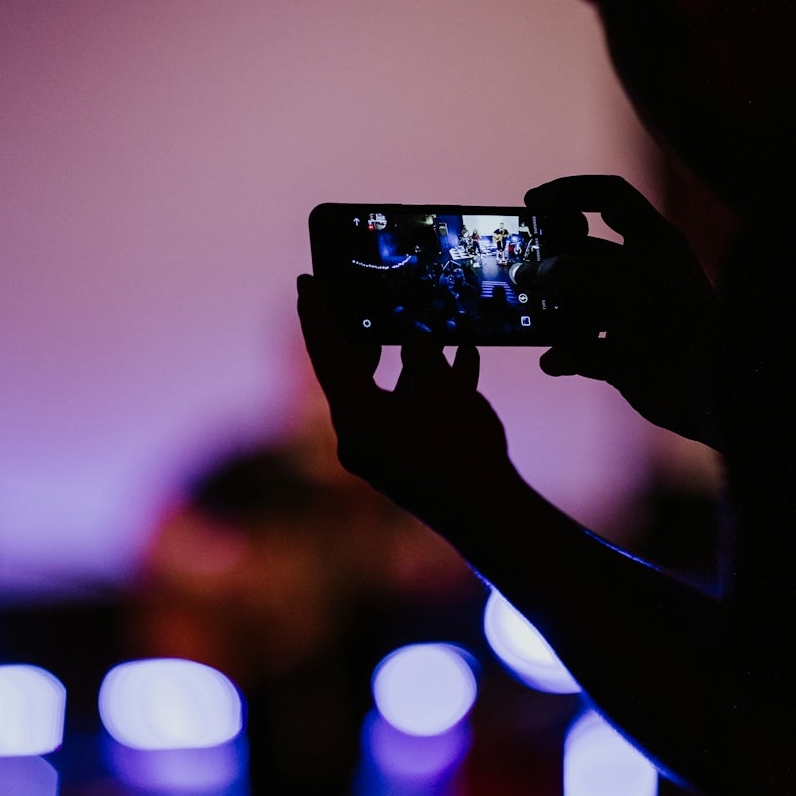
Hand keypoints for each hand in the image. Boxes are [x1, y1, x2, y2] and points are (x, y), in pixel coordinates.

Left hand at [296, 275, 516, 529]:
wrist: (488, 513)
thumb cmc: (459, 446)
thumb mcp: (441, 386)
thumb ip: (421, 354)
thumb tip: (415, 341)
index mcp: (353, 414)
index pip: (325, 353)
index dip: (316, 312)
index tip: (306, 281)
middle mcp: (357, 436)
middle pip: (352, 374)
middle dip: (364, 338)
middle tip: (362, 302)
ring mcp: (381, 453)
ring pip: (388, 394)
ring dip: (410, 364)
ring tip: (429, 329)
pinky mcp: (406, 464)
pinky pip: (410, 416)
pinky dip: (430, 391)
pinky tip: (464, 360)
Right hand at [525, 175, 721, 445]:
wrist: (711, 387)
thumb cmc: (673, 318)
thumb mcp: (619, 280)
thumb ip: (569, 271)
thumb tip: (530, 275)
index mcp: (652, 241)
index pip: (609, 198)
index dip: (570, 192)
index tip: (532, 202)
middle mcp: (640, 274)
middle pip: (582, 255)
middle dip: (549, 263)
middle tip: (520, 271)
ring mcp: (630, 316)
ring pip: (577, 305)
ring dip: (551, 312)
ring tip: (528, 316)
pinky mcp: (622, 357)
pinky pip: (582, 351)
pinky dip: (564, 355)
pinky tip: (554, 359)